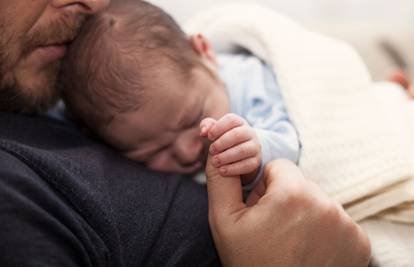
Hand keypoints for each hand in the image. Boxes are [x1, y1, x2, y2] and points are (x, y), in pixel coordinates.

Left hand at [200, 113, 260, 183]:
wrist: (241, 154)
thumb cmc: (224, 139)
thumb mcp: (216, 130)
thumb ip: (207, 126)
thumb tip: (203, 132)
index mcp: (239, 122)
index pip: (231, 120)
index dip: (218, 127)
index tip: (209, 136)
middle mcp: (250, 132)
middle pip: (237, 134)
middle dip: (221, 143)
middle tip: (211, 151)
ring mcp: (255, 147)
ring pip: (243, 150)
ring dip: (226, 157)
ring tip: (215, 162)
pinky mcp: (256, 161)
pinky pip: (247, 165)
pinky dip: (233, 169)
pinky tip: (221, 170)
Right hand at [205, 157, 370, 266]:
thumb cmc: (250, 262)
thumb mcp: (224, 221)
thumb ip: (221, 179)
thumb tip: (217, 148)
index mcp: (292, 193)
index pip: (279, 167)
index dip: (265, 188)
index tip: (261, 212)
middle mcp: (326, 204)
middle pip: (300, 184)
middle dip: (286, 200)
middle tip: (274, 230)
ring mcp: (347, 225)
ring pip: (319, 202)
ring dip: (306, 215)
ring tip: (292, 242)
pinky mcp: (359, 242)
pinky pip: (338, 221)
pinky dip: (325, 231)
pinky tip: (310, 250)